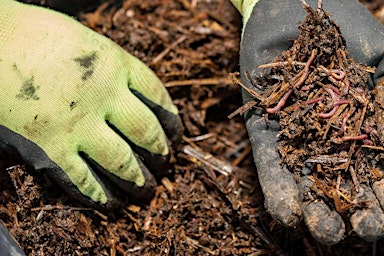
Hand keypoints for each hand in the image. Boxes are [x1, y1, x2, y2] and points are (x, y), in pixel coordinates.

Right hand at [0, 0, 182, 208]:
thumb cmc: (30, 34)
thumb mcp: (84, 40)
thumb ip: (109, 67)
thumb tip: (127, 92)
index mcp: (115, 64)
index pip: (157, 97)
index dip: (171, 120)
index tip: (176, 134)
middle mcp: (104, 96)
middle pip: (146, 133)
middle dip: (160, 153)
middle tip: (164, 163)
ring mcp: (78, 124)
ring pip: (122, 162)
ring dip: (137, 180)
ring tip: (145, 188)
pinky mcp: (50, 149)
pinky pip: (82, 180)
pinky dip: (99, 194)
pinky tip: (108, 202)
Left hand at [232, 0, 383, 243]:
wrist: (297, 3)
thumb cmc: (349, 30)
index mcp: (364, 131)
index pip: (381, 174)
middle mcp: (331, 142)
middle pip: (346, 188)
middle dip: (359, 214)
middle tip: (368, 228)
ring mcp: (297, 138)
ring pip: (309, 186)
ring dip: (319, 214)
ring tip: (330, 232)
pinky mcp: (265, 131)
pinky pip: (271, 165)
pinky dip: (278, 190)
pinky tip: (289, 214)